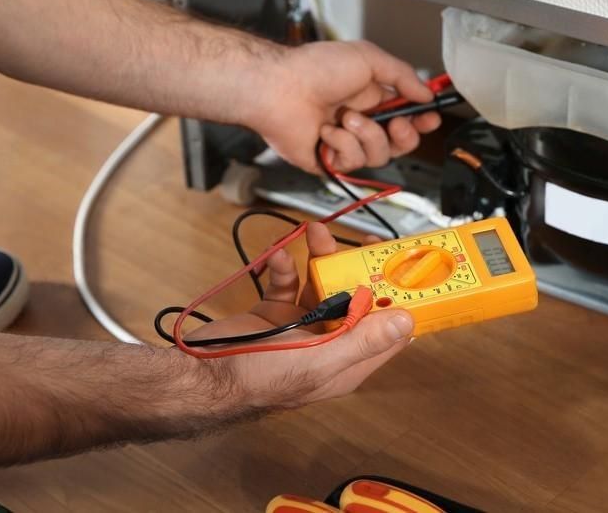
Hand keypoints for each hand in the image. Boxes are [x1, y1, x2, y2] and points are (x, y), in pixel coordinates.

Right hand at [184, 223, 412, 409]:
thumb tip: (407, 322)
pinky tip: (276, 258)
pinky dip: (284, 267)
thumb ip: (362, 341)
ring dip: (321, 259)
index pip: (388, 332)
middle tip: (362, 239)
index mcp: (347, 362)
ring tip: (315, 231)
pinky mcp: (275, 313)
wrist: (200, 375)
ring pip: (323, 286)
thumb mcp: (317, 361)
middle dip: (358, 269)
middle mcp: (329, 344)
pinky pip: (288, 283)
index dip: (400, 301)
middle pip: (357, 301)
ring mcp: (301, 327)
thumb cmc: (258, 377)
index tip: (405, 268)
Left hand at [250, 40, 441, 172]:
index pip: (407, 116)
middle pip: (400, 143)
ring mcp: (345, 143)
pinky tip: (327, 130)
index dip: (421, 120)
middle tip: (396, 122)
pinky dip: (342, 145)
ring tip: (346, 118)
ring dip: (367, 135)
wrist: (280, 88)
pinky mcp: (330, 161)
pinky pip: (353, 163)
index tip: (430, 118)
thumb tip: (426, 93)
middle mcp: (361, 122)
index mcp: (372, 97)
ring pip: (379, 155)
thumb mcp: (369, 58)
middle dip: (404, 134)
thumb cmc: (315, 68)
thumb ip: (403, 75)